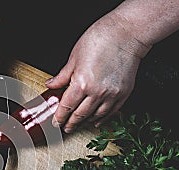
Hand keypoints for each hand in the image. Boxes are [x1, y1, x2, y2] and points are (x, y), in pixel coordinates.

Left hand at [46, 13, 149, 132]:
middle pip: (80, 114)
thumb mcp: (74, 57)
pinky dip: (102, 118)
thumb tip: (51, 85)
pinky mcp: (124, 93)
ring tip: (78, 124)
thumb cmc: (100, 39)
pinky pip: (111, 112)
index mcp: (81, 83)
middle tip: (66, 128)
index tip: (55, 123)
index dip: (59, 117)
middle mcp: (97, 92)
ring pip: (96, 116)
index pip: (66, 107)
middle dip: (71, 123)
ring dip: (85, 122)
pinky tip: (96, 120)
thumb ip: (62, 76)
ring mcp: (112, 94)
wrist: (127, 33)